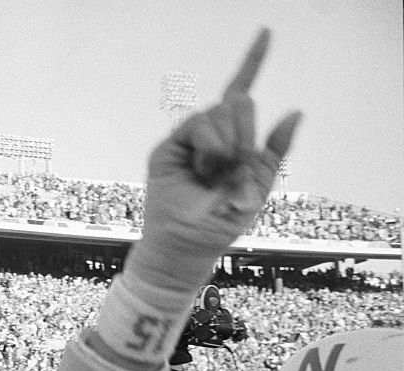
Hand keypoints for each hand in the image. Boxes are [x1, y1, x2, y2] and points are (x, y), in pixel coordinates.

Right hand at [130, 28, 301, 290]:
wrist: (188, 244)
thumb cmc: (221, 221)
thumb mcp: (259, 186)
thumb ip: (275, 150)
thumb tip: (295, 112)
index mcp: (234, 141)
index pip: (242, 96)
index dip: (252, 63)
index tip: (266, 32)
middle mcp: (211, 136)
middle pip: (237, 104)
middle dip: (244, 135)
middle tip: (233, 169)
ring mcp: (189, 140)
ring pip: (219, 113)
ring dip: (227, 146)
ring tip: (215, 175)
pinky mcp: (169, 148)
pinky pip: (199, 125)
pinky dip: (211, 146)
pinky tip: (206, 168)